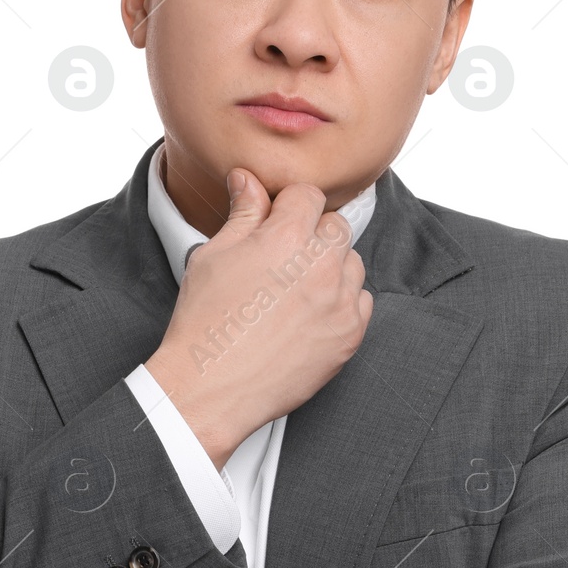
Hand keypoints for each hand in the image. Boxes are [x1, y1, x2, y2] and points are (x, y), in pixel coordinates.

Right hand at [145, 169, 373, 466]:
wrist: (211, 387)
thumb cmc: (205, 322)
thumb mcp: (214, 255)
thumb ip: (243, 213)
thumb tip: (249, 180)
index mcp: (287, 237)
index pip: (308, 195)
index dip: (289, 206)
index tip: (277, 222)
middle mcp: (322, 265)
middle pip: (335, 226)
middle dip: (313, 234)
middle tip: (283, 260)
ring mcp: (341, 301)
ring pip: (352, 263)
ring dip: (331, 268)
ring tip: (295, 291)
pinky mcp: (350, 334)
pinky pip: (362, 301)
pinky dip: (342, 302)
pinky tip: (310, 315)